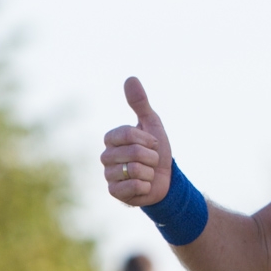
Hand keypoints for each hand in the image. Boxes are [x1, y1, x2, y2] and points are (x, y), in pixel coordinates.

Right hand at [102, 77, 171, 206]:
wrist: (165, 179)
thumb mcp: (152, 124)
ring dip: (150, 172)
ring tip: (147, 173)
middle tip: (150, 161)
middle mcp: (106, 156)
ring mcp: (108, 175)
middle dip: (152, 157)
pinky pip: (135, 186)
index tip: (153, 144)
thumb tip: (130, 78)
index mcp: (111, 139)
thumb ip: (140, 103)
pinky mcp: (114, 192)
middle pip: (134, 153)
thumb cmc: (156, 151)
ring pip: (135, 170)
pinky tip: (144, 186)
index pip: (128, 134)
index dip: (148, 140)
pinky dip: (146, 186)